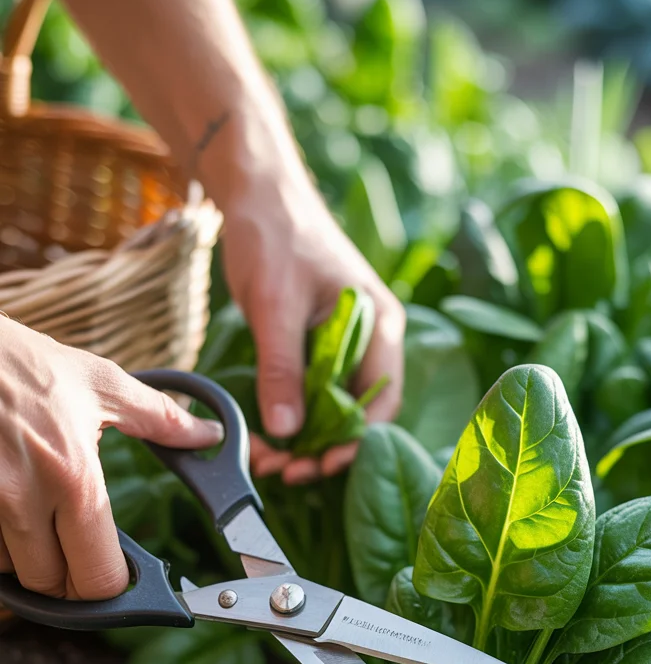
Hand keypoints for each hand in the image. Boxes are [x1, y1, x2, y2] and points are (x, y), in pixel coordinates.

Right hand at [0, 320, 222, 598]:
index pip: (99, 578)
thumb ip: (159, 418)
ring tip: (33, 520)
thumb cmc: (19, 361)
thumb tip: (207, 435)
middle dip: (65, 578)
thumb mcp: (97, 381)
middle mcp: (24, 500)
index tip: (113, 571)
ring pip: (9, 573)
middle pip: (51, 587)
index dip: (110, 585)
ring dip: (24, 559)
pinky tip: (5, 509)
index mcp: (73, 479)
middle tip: (72, 552)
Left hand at [221, 174, 405, 484]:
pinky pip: (312, 392)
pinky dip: (291, 417)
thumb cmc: (275, 233)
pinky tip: (267, 436)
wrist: (256, 190)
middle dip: (323, 450)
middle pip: (357, 413)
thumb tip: (286, 432)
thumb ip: (282, 369)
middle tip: (285, 473)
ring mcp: (345, 344)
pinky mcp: (318, 345)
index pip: (381, 402)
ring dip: (304, 440)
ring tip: (270, 462)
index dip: (354, 442)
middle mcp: (370, 340)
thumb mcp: (274, 305)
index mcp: (379, 326)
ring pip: (332, 409)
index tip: (319, 464)